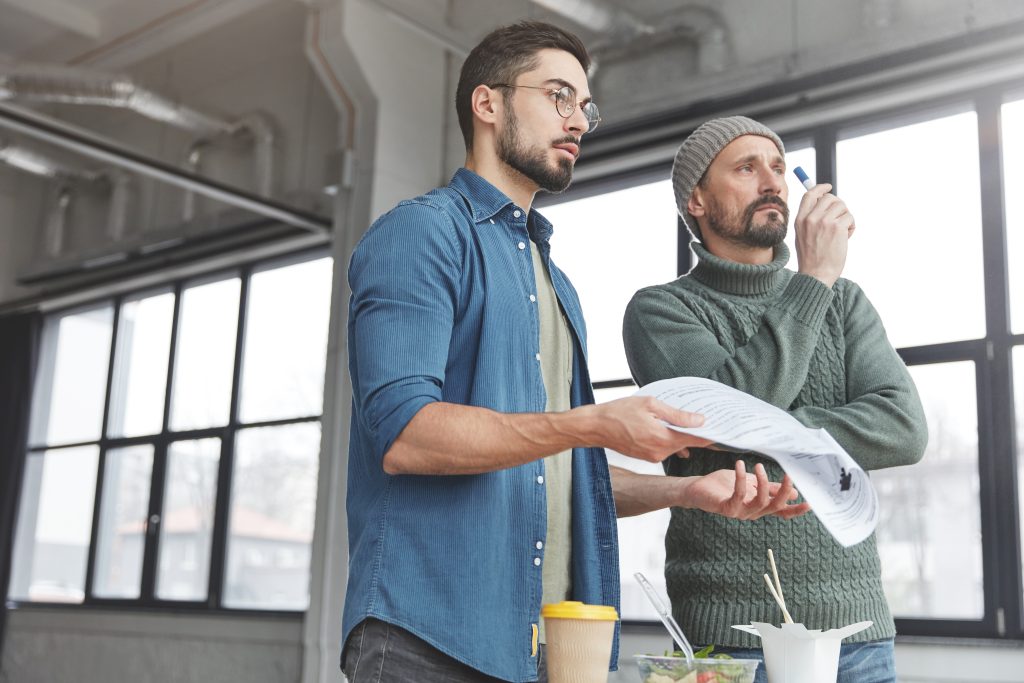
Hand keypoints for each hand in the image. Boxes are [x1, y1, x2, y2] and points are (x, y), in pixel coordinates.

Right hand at [590, 396, 712, 462]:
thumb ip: (677, 414)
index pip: (696, 439)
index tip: (724, 429)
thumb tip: (700, 420)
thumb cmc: (619, 412)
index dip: (711, 434)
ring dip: (682, 435)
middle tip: (708, 419)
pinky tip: (671, 430)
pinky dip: (671, 440)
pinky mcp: (647, 457)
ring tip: (688, 421)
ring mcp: (653, 457)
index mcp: (663, 438)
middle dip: (697, 432)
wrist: (595, 427)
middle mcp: (660, 452)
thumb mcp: (651, 405)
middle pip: (687, 443)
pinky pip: (666, 449)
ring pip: (676, 446)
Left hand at [678, 461, 810, 520]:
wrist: (697, 488)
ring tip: (758, 465)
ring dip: (762, 482)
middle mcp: (752, 512)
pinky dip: (741, 478)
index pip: (781, 511)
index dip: (795, 510)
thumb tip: (792, 492)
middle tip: (788, 475)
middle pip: (775, 507)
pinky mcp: (726, 508)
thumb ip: (769, 488)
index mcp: (759, 506)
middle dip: (783, 492)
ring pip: (760, 502)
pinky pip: (739, 494)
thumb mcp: (750, 483)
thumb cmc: (723, 485)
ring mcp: (740, 512)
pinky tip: (739, 464)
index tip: (810, 503)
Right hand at [794, 183, 854, 287]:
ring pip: (842, 206)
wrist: (816, 275)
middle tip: (841, 217)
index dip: (820, 188)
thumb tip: (825, 204)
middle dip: (839, 205)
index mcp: (800, 219)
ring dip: (846, 217)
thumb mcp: (802, 236)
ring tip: (842, 232)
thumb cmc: (811, 258)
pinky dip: (851, 226)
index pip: (809, 195)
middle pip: (829, 197)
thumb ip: (810, 220)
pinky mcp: (837, 227)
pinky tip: (846, 237)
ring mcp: (824, 222)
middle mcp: (810, 218)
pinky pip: (850, 217)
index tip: (828, 187)